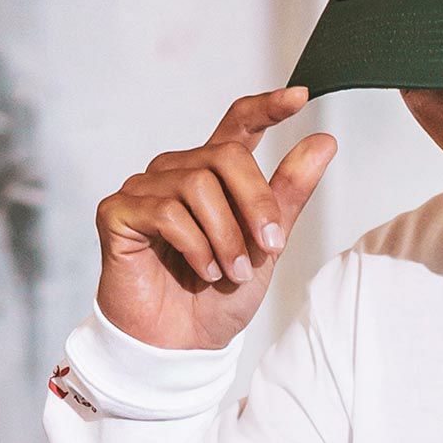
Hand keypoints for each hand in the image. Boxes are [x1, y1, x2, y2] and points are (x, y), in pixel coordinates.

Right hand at [94, 85, 336, 351]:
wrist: (183, 345)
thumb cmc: (219, 297)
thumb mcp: (267, 246)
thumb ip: (290, 195)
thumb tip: (324, 141)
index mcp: (213, 176)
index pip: (237, 125)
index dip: (265, 108)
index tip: (300, 98)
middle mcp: (176, 173)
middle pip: (225, 157)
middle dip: (256, 206)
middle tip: (268, 250)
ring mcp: (143, 190)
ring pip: (196, 185)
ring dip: (226, 237)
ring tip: (229, 273)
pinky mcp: (117, 213)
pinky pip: (165, 212)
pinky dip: (194, 246)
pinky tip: (201, 270)